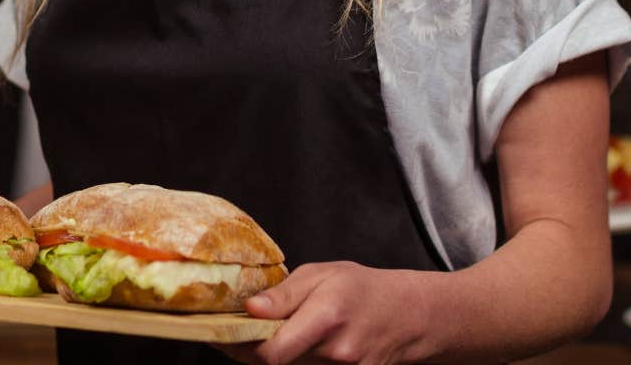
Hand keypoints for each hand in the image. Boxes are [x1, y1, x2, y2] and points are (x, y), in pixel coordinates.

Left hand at [231, 263, 440, 364]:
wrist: (410, 316)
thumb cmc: (365, 289)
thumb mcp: (323, 274)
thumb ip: (284, 295)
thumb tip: (250, 309)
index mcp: (328, 316)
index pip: (272, 350)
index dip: (240, 346)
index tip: (220, 333)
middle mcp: (336, 352)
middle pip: (276, 364)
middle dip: (251, 349)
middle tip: (236, 332)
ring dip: (273, 355)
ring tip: (271, 333)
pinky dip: (294, 361)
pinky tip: (294, 345)